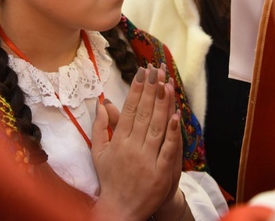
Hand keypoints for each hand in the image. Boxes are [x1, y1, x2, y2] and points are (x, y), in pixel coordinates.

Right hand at [91, 65, 181, 220]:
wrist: (120, 211)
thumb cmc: (110, 179)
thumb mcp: (99, 153)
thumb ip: (100, 127)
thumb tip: (103, 103)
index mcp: (118, 141)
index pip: (129, 109)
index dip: (137, 89)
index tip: (142, 72)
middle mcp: (131, 148)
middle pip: (144, 113)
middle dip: (151, 89)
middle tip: (156, 69)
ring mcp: (147, 160)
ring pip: (156, 126)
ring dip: (162, 103)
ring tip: (166, 82)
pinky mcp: (161, 173)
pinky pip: (168, 149)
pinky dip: (172, 132)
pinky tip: (175, 115)